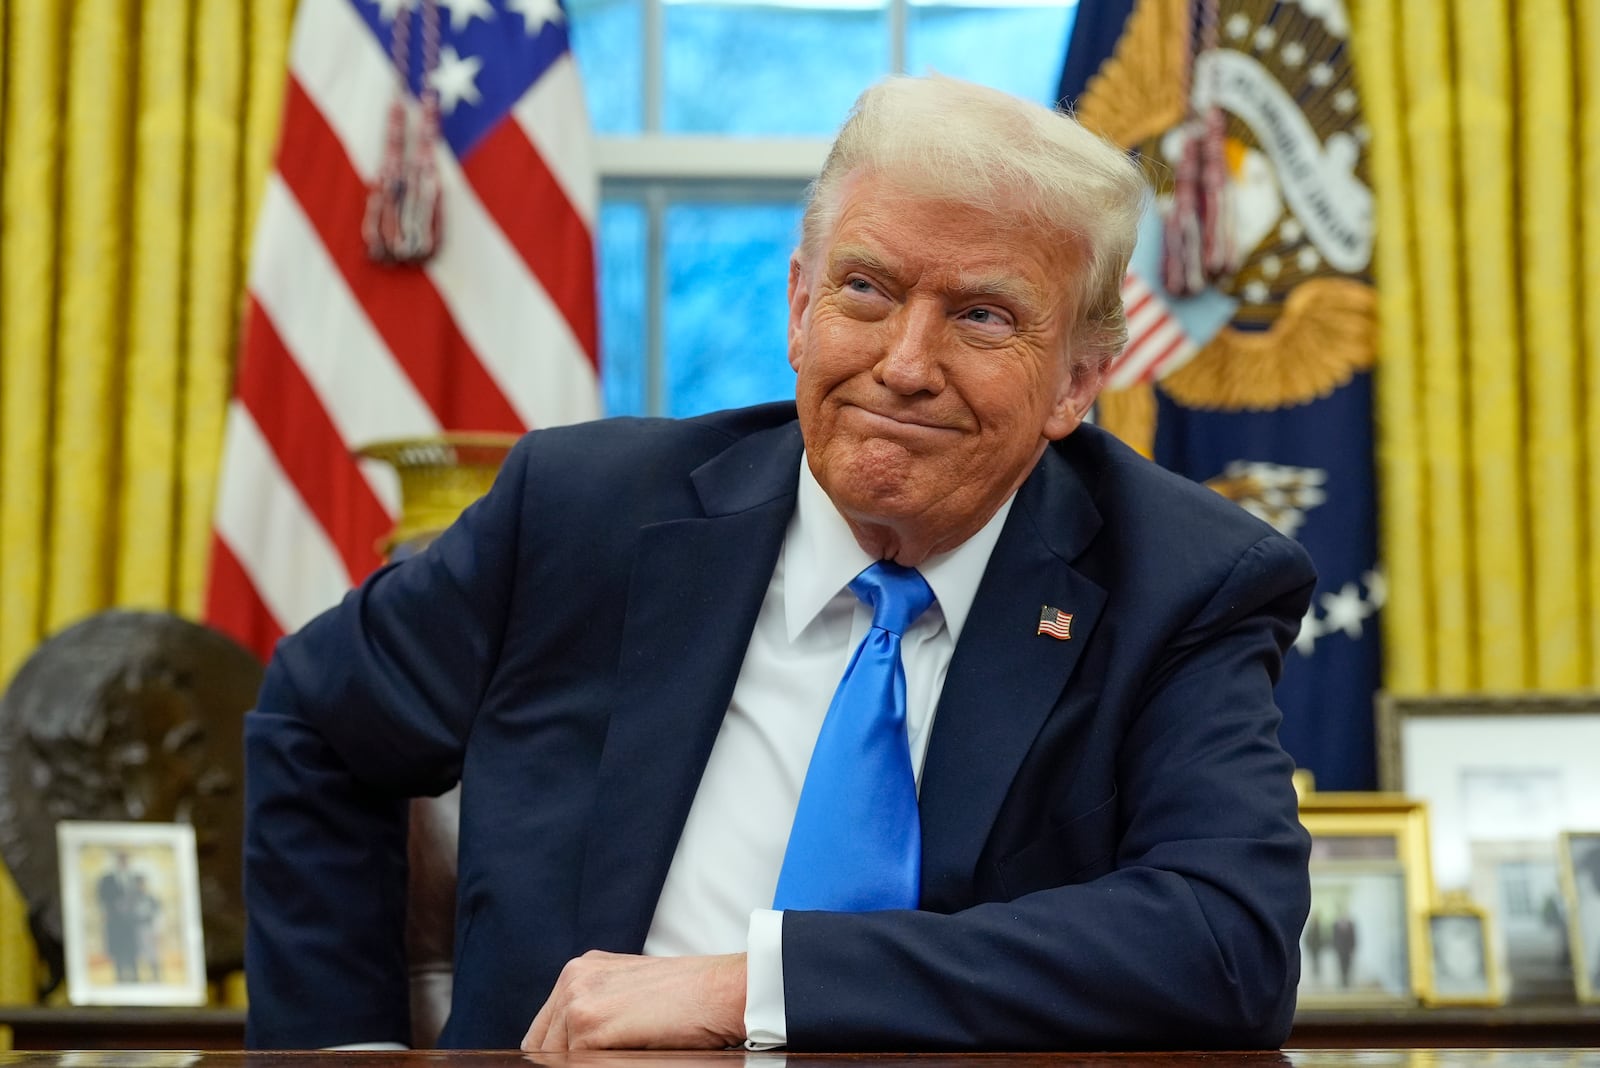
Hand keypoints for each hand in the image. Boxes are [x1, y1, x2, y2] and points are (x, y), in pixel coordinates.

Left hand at [521, 950, 746, 1050]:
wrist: (725, 990)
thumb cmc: (692, 997)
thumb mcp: (632, 994)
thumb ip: (600, 1011)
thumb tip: (579, 1049)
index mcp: (581, 970)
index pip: (545, 1030)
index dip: (557, 1056)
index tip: (574, 1063)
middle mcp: (574, 979)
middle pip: (543, 1046)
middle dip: (566, 1061)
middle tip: (606, 1059)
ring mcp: (578, 1001)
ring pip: (557, 1058)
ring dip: (582, 1064)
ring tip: (621, 1056)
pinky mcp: (590, 1026)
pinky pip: (575, 1064)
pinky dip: (598, 1066)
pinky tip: (626, 1059)